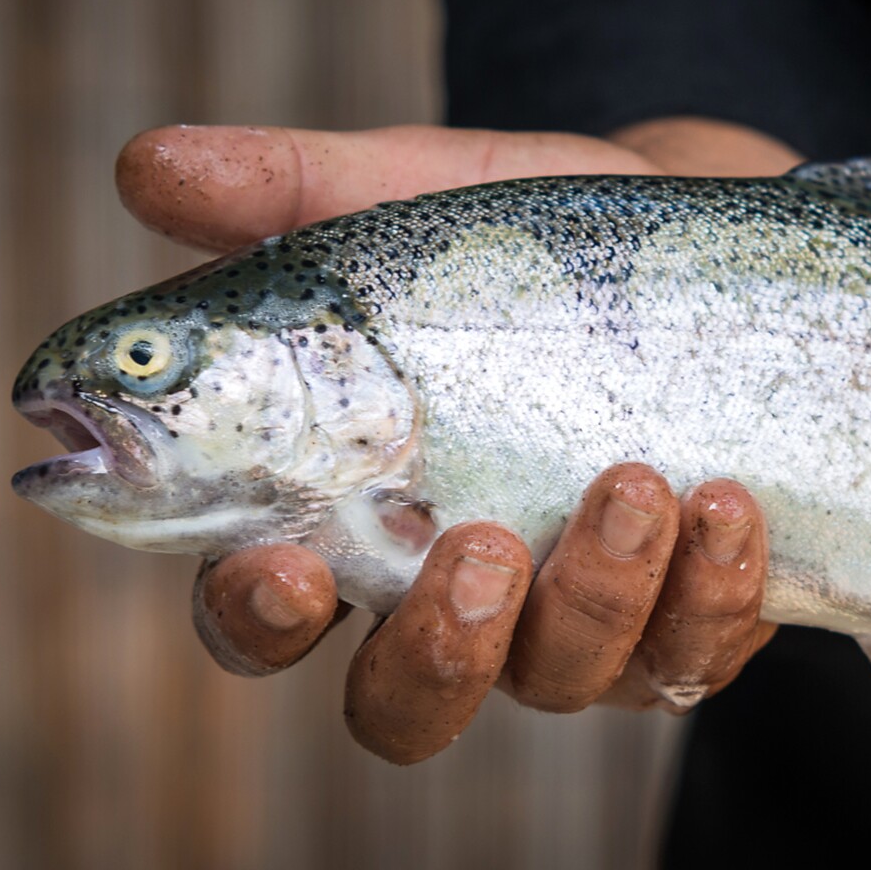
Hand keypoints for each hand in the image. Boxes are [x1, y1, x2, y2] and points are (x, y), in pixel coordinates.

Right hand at [120, 119, 798, 762]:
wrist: (712, 248)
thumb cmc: (534, 244)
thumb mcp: (416, 197)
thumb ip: (291, 193)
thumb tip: (146, 166)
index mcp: (353, 519)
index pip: (265, 618)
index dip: (258, 617)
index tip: (285, 565)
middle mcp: (456, 598)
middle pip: (408, 703)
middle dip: (439, 651)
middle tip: (477, 545)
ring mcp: (579, 624)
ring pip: (564, 677)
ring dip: (595, 594)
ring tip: (636, 480)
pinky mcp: (690, 619)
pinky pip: (694, 651)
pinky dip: (709, 590)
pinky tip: (724, 502)